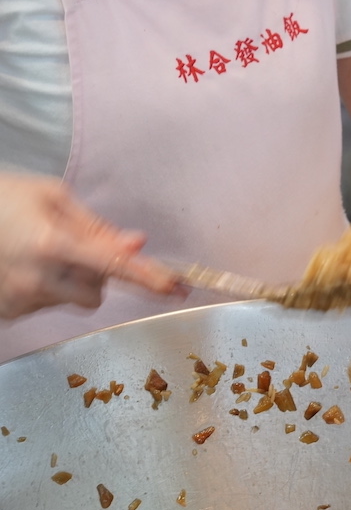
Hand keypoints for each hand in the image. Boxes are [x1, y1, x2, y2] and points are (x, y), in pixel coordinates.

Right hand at [0, 173, 179, 318]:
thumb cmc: (2, 199)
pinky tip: (22, 267)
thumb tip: (137, 244)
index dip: (148, 277)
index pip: (113, 266)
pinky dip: (46, 289)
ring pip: (73, 301)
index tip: (174, 287)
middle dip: (97, 276)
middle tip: (73, 249)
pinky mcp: (8, 312)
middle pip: (96, 293)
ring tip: (39, 255)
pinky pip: (46, 305)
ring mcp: (19, 299)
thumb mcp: (51, 196)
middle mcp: (36, 278)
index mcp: (51, 243)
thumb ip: (96, 226)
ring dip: (70, 283)